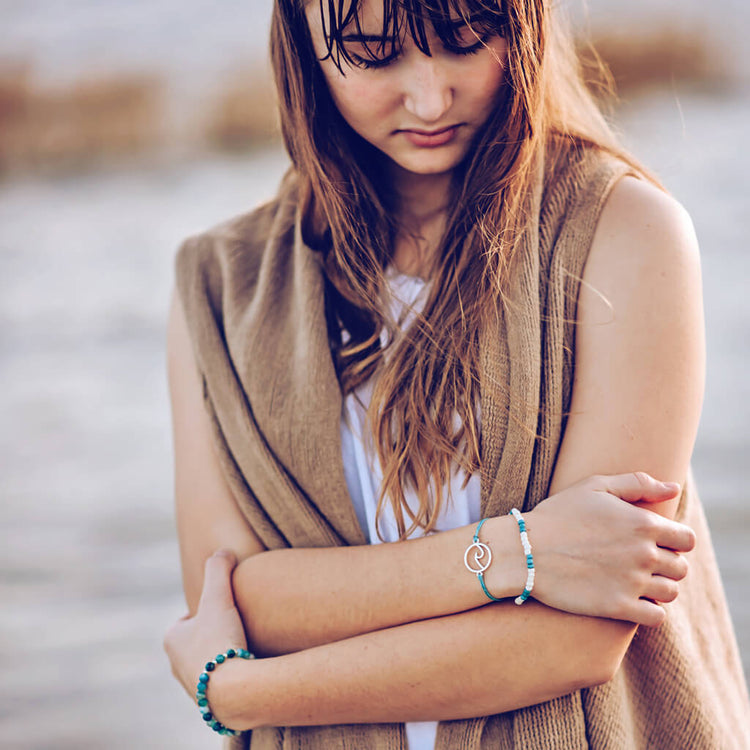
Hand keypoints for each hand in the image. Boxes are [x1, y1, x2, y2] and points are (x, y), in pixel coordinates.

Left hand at [164, 550, 248, 699]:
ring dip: (223, 654)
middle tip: (236, 626)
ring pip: (208, 662)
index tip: (224, 609)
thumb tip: (223, 552)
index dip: (207, 611)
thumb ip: (219, 569)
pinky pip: (221, 681)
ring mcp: (193, 686)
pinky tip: (247, 667)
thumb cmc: (220, 640)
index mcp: (171, 640)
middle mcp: (176, 665)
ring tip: (244, 646)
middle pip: (197, 641)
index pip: (188, 619)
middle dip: (214, 634)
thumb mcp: (219, 596)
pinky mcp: (210, 702)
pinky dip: (231, 673)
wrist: (232, 690)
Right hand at [528, 472, 695, 625]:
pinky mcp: (618, 607)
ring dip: (658, 587)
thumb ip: (638, 484)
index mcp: (643, 523)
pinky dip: (650, 611)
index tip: (656, 542)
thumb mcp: (595, 487)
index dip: (674, 540)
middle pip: (680, 567)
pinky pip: (656, 617)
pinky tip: (631, 600)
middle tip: (639, 561)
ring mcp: (632, 582)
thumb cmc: (558, 514)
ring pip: (670, 592)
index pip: (686, 539)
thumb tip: (674, 488)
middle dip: (665, 564)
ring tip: (634, 580)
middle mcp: (644, 553)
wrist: (525, 550)